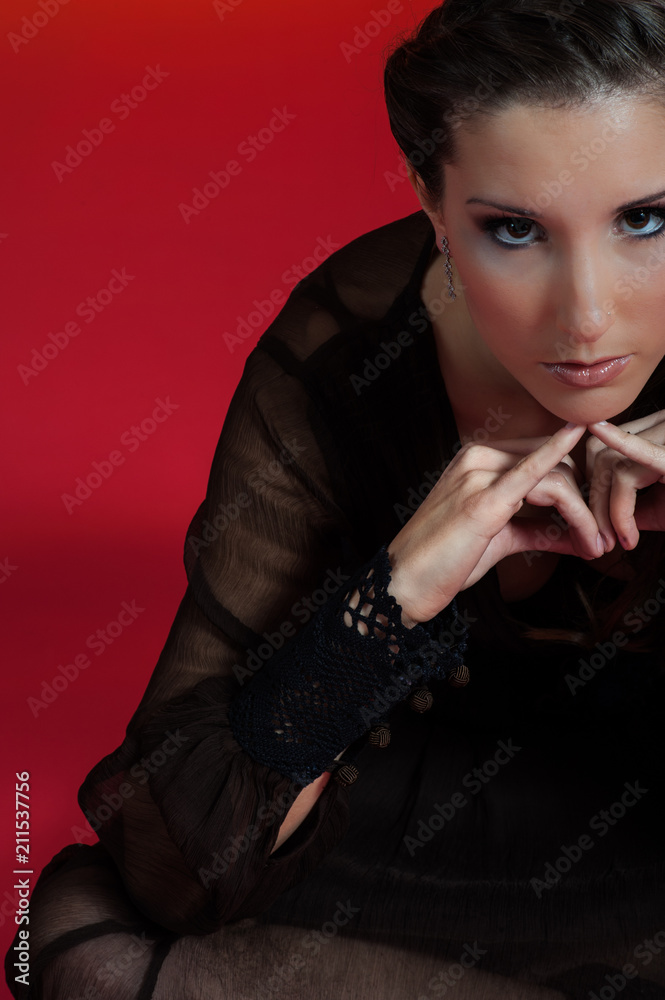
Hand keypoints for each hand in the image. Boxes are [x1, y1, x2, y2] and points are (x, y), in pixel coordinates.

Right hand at [386, 423, 600, 624]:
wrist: (404, 582)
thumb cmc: (444, 562)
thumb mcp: (499, 539)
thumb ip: (538, 530)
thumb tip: (579, 537)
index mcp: (477, 460)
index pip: (543, 458)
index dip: (574, 489)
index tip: (590, 523)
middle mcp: (477, 457)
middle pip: (556, 466)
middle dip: (585, 502)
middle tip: (599, 540)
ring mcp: (479, 473)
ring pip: (556, 478)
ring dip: (584, 514)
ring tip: (593, 547)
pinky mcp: (483, 499)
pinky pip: (535, 474)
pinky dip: (563, 462)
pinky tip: (581, 442)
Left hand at [587, 412, 664, 549]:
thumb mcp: (662, 506)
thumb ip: (632, 510)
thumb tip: (604, 524)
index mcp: (651, 433)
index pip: (601, 452)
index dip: (592, 488)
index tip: (596, 524)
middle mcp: (657, 426)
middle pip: (599, 457)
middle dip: (594, 502)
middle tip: (600, 540)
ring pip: (613, 465)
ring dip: (608, 509)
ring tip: (619, 539)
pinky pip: (640, 454)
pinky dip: (617, 468)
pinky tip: (604, 468)